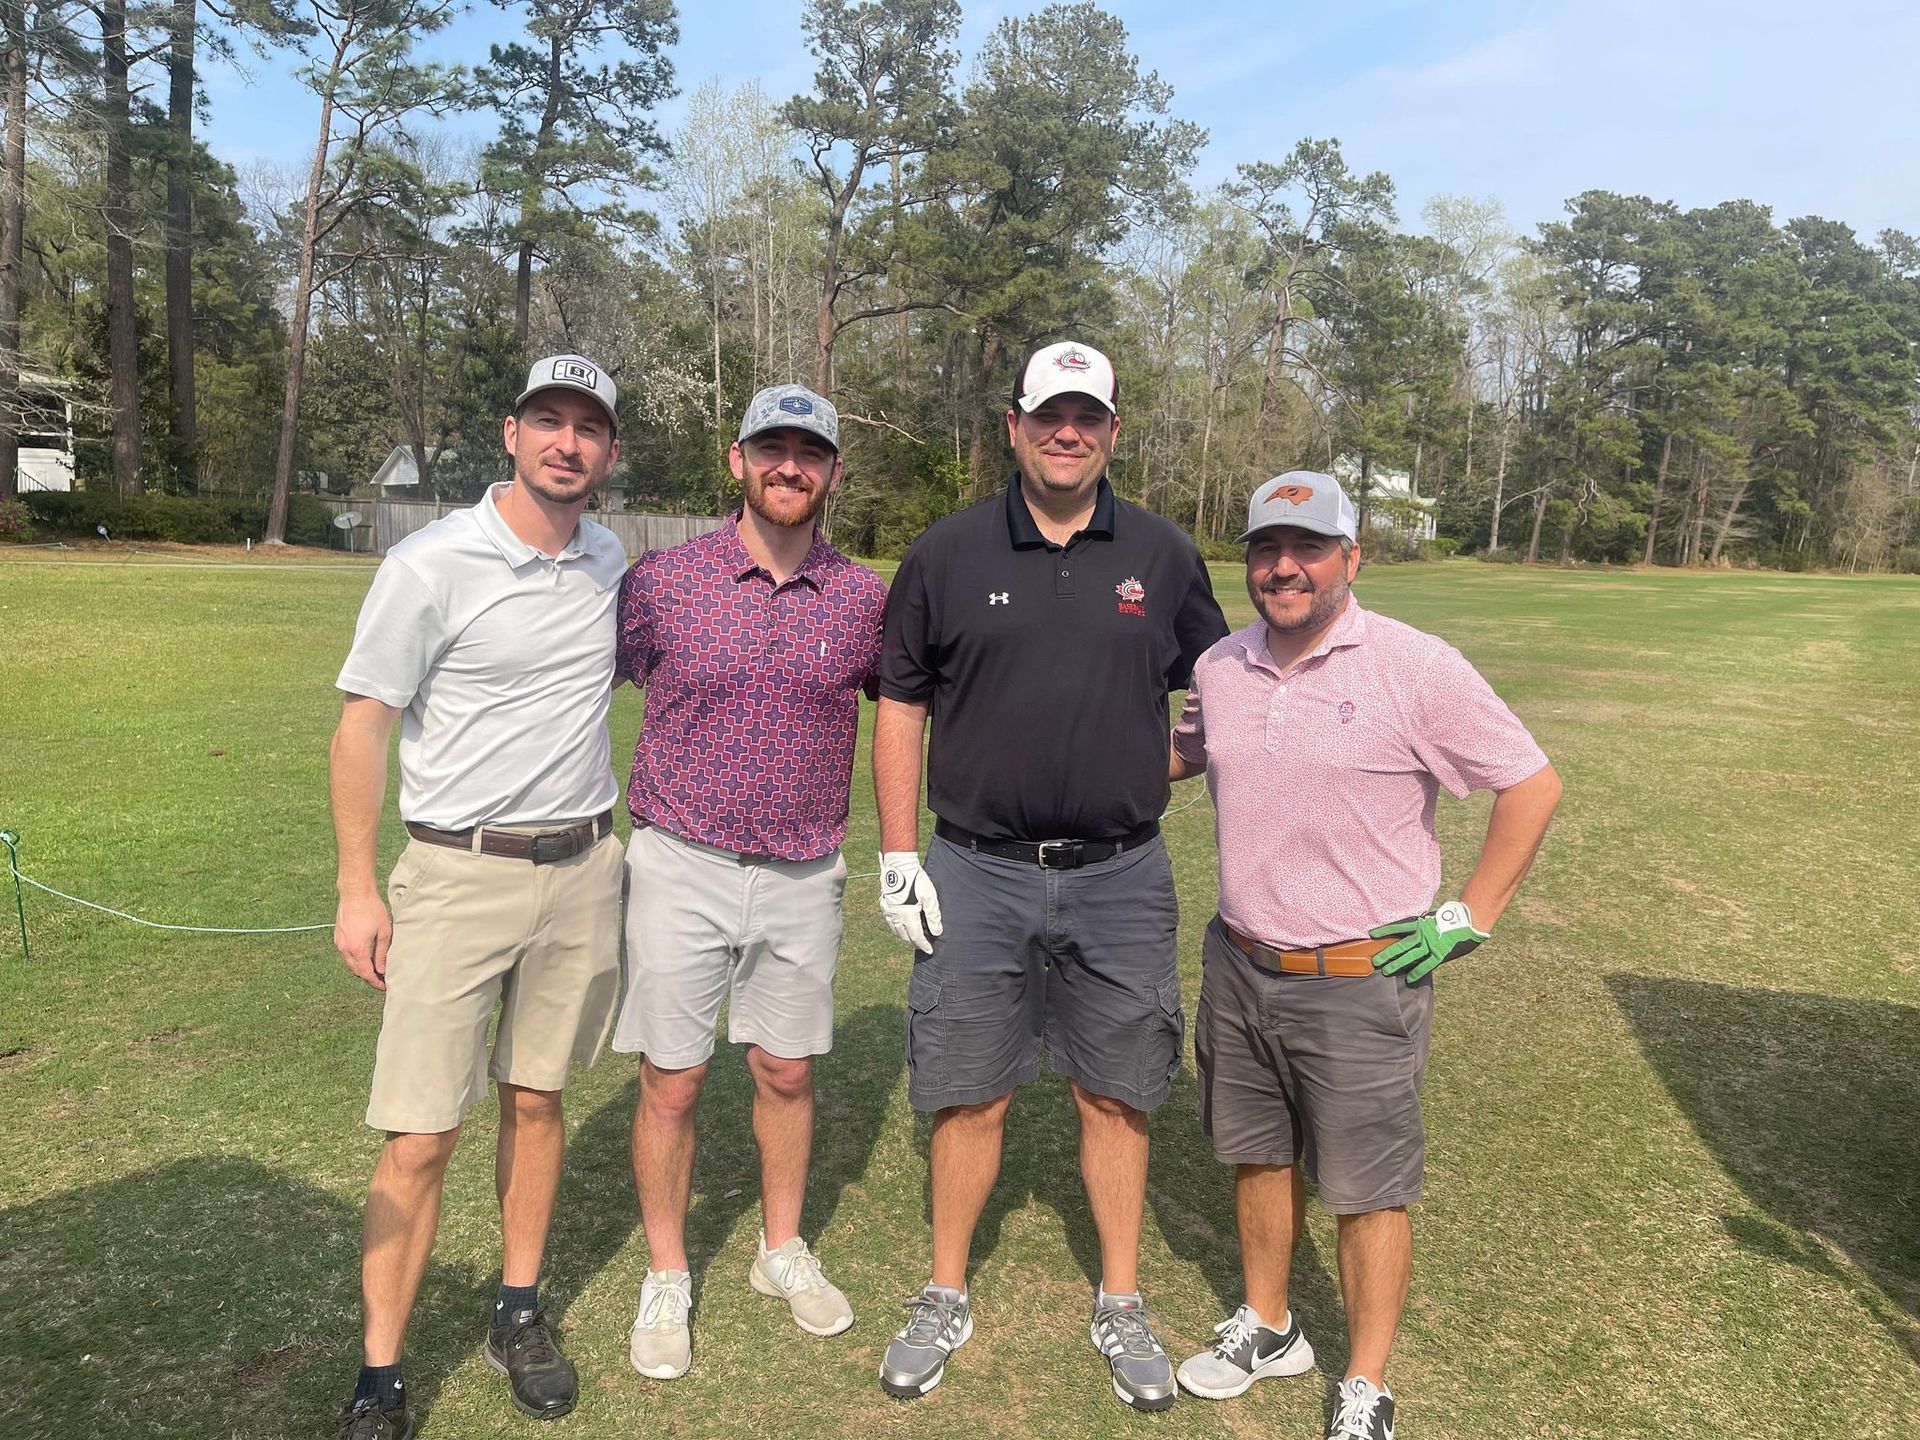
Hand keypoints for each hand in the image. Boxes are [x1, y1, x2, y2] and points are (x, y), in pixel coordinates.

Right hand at [334, 888, 393, 989]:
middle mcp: (345, 948)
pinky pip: (346, 953)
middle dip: (368, 976)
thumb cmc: (372, 909)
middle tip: (381, 978)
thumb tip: (382, 969)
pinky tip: (365, 954)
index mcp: (357, 949)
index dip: (375, 982)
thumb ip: (382, 953)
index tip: (383, 986)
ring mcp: (339, 942)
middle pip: (356, 970)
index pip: (366, 973)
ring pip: (350, 962)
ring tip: (375, 967)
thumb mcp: (384, 932)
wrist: (355, 892)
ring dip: (361, 967)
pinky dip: (355, 957)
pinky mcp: (337, 936)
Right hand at [879, 851, 942, 955]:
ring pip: (896, 931)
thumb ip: (933, 916)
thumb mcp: (930, 897)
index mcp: (907, 916)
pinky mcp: (884, 905)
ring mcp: (888, 911)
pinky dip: (897, 928)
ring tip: (913, 937)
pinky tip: (902, 924)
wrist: (898, 866)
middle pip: (905, 937)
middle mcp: (896, 917)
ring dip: (905, 936)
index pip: (916, 937)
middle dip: (914, 943)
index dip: (924, 945)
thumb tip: (937, 932)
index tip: (930, 951)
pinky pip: (890, 922)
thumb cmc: (916, 880)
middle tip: (922, 944)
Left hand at [1370, 900, 1487, 981]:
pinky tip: (1409, 979)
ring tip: (1385, 971)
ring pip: (1410, 956)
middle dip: (1387, 953)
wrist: (1470, 920)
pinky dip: (1418, 972)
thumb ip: (1423, 923)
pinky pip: (1427, 964)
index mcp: (1421, 923)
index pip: (1398, 926)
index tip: (1372, 934)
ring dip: (1397, 964)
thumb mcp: (1434, 917)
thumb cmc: (1453, 917)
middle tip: (1374, 960)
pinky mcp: (1441, 953)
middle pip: (1401, 945)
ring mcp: (1432, 944)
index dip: (1385, 930)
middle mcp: (1423, 934)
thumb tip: (1413, 927)